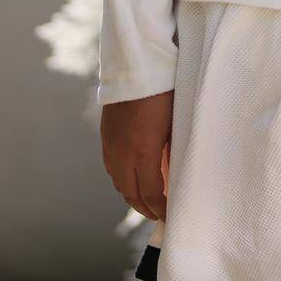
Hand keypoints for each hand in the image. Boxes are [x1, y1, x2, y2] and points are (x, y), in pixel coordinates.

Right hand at [100, 89, 172, 220]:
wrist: (136, 64)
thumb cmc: (165, 91)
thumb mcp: (175, 123)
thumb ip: (172, 152)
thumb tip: (174, 174)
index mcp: (142, 153)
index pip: (150, 193)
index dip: (160, 209)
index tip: (170, 216)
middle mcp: (122, 154)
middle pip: (131, 194)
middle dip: (145, 208)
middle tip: (159, 215)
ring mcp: (111, 145)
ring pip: (119, 183)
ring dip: (133, 195)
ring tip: (147, 201)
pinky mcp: (106, 136)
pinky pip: (112, 167)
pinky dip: (122, 180)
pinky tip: (132, 178)